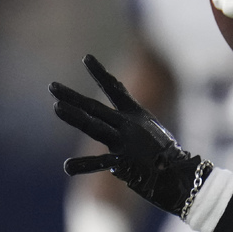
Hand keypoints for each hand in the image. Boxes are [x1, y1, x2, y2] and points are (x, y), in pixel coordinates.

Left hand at [50, 54, 210, 215]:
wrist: (180, 173)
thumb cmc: (164, 153)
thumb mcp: (149, 129)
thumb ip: (128, 122)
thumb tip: (114, 121)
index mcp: (136, 115)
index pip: (115, 89)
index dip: (100, 73)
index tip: (86, 58)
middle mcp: (128, 124)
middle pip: (95, 108)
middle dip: (72, 97)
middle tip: (52, 86)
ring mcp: (124, 142)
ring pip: (94, 126)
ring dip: (75, 117)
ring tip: (56, 107)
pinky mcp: (122, 162)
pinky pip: (99, 163)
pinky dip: (83, 165)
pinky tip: (67, 167)